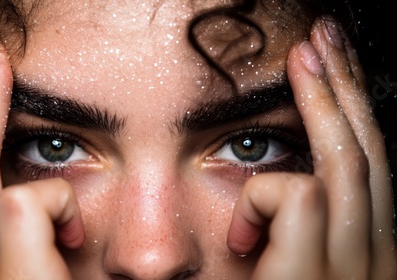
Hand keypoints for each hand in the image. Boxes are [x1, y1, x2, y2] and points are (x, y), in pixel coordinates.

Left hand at [227, 17, 396, 278]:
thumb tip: (273, 196)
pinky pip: (301, 199)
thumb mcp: (292, 275)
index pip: (365, 168)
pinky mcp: (322, 277)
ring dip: (327, 101)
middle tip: (327, 38)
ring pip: (346, 162)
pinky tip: (245, 228)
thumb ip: (292, 236)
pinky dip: (266, 197)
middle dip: (346, 91)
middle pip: (366, 153)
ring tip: (310, 49)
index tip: (329, 69)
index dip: (349, 115)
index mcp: (368, 256)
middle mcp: (375, 259)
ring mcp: (357, 270)